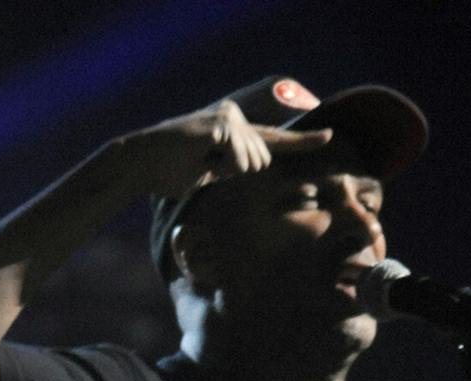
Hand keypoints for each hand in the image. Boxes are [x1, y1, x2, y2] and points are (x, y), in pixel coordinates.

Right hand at [124, 100, 334, 202]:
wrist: (142, 162)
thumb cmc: (170, 172)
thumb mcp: (210, 171)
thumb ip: (234, 166)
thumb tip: (255, 167)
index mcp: (236, 131)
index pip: (275, 139)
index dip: (303, 141)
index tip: (329, 137)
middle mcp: (236, 117)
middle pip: (263, 161)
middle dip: (236, 173)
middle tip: (203, 166)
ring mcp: (230, 117)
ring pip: (253, 162)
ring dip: (226, 170)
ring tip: (198, 160)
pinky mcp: (223, 123)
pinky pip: (239, 159)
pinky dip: (221, 165)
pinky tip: (200, 157)